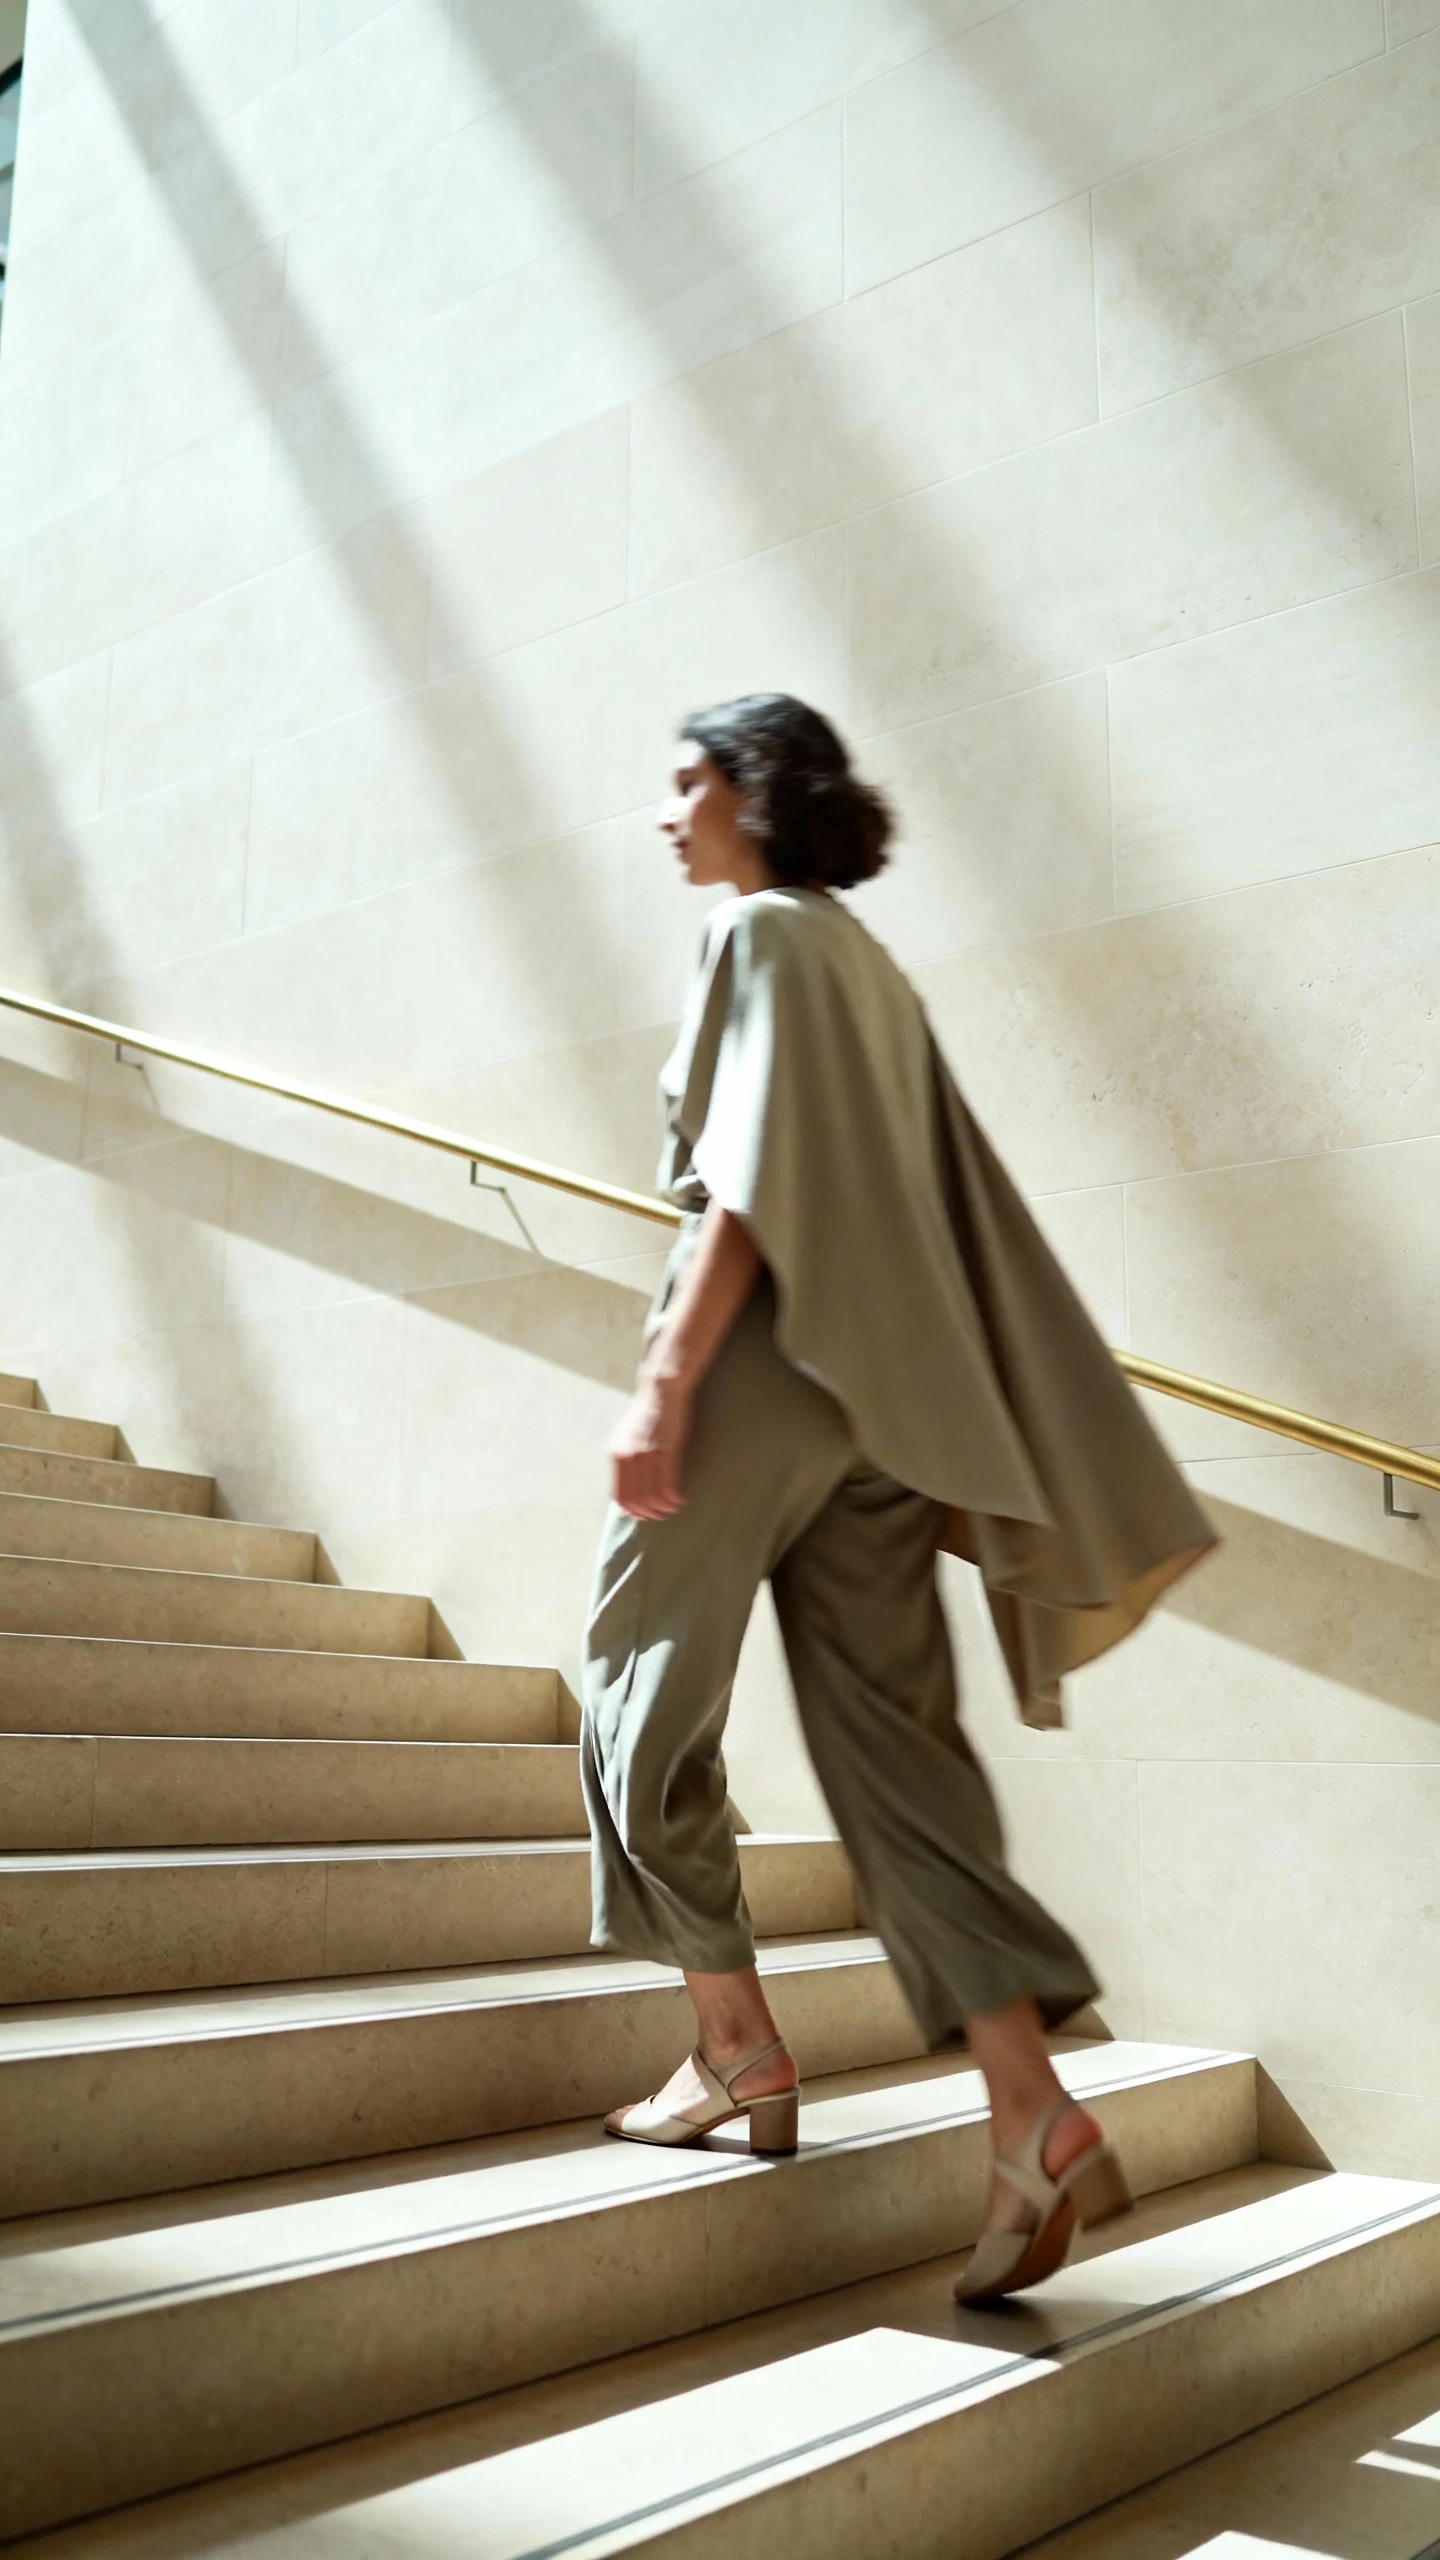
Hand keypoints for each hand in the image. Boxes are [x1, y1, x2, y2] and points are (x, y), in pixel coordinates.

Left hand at [610, 1368, 694, 1518]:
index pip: (618, 1496)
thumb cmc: (647, 1414)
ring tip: (672, 1507)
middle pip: (634, 1501)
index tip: (644, 1514)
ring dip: (663, 1508)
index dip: (631, 1510)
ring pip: (651, 1497)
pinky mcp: (666, 1451)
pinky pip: (668, 1485)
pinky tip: (680, 1499)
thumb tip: (629, 1483)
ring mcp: (646, 1455)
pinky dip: (674, 1498)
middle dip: (648, 1514)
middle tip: (661, 1514)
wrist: (661, 1390)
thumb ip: (626, 1459)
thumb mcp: (627, 1438)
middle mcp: (627, 1458)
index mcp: (616, 1455)